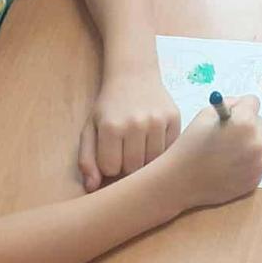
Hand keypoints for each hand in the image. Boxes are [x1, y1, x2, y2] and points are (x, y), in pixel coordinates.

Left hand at [80, 68, 180, 189]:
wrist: (134, 75)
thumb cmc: (110, 106)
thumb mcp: (90, 128)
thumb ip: (87, 159)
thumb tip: (92, 187)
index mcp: (111, 127)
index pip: (111, 169)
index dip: (110, 166)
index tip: (111, 154)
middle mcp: (135, 124)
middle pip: (134, 168)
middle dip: (128, 165)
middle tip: (126, 151)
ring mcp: (157, 121)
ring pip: (154, 162)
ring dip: (146, 160)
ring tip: (140, 147)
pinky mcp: (174, 118)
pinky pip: (170, 149)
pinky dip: (162, 150)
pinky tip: (154, 140)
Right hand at [165, 94, 261, 210]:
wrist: (182, 182)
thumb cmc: (190, 147)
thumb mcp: (205, 115)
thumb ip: (228, 105)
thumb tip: (240, 105)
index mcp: (245, 122)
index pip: (253, 102)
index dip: (240, 107)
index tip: (232, 114)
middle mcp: (256, 142)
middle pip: (258, 123)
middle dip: (246, 126)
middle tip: (226, 135)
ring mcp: (258, 163)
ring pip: (258, 144)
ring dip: (247, 145)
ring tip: (224, 153)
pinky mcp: (256, 179)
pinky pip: (256, 163)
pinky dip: (246, 162)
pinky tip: (227, 166)